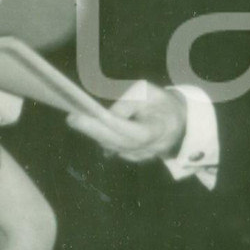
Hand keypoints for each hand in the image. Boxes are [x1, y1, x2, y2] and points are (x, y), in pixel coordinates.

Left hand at [66, 80, 187, 162]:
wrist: (176, 121)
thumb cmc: (159, 102)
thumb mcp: (148, 93)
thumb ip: (129, 103)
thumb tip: (105, 116)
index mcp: (161, 130)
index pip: (138, 133)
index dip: (118, 125)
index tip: (99, 115)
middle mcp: (152, 148)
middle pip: (120, 143)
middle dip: (95, 130)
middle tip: (73, 118)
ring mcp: (142, 155)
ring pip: (113, 146)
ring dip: (92, 133)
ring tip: (74, 119)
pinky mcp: (131, 156)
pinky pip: (112, 147)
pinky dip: (98, 136)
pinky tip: (82, 125)